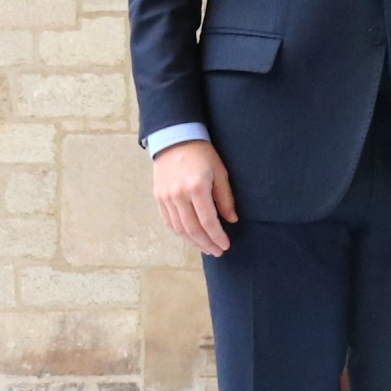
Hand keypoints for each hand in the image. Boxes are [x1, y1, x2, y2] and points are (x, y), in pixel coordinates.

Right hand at [151, 139, 236, 256]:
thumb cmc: (202, 154)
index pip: (208, 221)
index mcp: (197, 188)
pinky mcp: (159, 197)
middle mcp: (179, 195)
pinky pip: (169, 222)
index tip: (225, 245)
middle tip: (217, 251)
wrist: (175, 139)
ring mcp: (166, 197)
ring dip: (193, 242)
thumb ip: (225, 198)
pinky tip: (190, 238)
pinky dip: (180, 233)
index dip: (217, 236)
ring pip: (179, 229)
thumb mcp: (220, 172)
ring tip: (206, 248)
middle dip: (206, 244)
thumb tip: (231, 220)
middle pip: (193, 229)